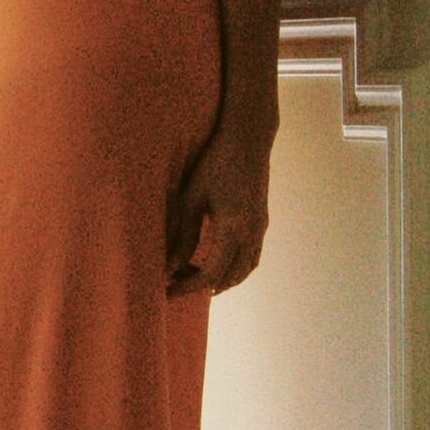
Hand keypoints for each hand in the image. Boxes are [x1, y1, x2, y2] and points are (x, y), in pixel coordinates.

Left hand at [165, 118, 274, 296]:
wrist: (248, 139)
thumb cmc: (214, 163)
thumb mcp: (191, 198)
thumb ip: (183, 235)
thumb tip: (170, 267)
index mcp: (232, 229)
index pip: (210, 274)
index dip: (187, 286)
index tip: (167, 290)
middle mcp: (251, 234)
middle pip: (228, 278)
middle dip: (201, 286)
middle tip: (176, 285)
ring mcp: (260, 229)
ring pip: (244, 270)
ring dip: (221, 280)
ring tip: (193, 279)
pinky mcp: (262, 222)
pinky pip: (251, 258)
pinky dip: (235, 269)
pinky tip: (216, 264)